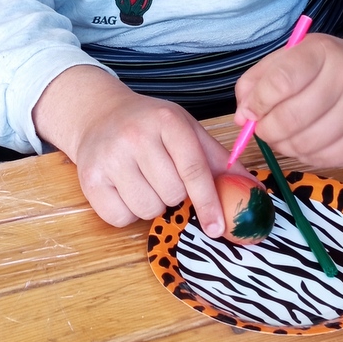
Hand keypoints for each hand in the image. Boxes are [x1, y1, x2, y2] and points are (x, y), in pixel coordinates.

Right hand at [33, 66, 239, 234]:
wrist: (99, 114)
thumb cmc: (150, 125)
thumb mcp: (185, 129)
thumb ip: (217, 159)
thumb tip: (252, 190)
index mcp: (166, 120)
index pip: (193, 168)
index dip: (208, 201)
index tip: (217, 227)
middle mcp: (136, 135)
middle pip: (172, 194)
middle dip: (175, 194)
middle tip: (164, 175)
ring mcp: (110, 156)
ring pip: (147, 209)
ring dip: (152, 204)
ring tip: (143, 180)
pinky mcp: (90, 178)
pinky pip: (120, 218)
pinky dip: (127, 212)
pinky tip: (124, 188)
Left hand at [232, 0, 342, 169]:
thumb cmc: (324, 65)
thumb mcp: (289, 56)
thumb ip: (257, 81)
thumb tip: (242, 116)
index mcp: (323, 52)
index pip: (281, 82)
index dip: (258, 102)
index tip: (249, 110)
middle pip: (291, 118)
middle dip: (266, 129)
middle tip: (261, 127)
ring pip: (306, 144)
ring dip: (284, 145)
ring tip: (282, 134)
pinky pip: (324, 159)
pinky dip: (305, 156)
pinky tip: (304, 141)